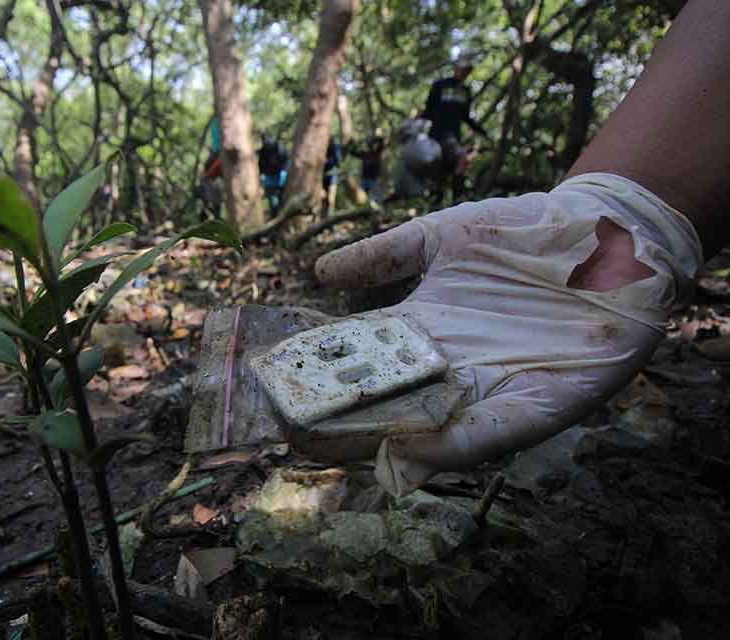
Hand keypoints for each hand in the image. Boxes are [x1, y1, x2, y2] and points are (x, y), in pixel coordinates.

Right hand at [315, 173, 701, 495]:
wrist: (604, 234)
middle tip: (300, 438)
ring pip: (436, 427)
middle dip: (347, 424)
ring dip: (391, 444)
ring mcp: (495, 387)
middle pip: (392, 403)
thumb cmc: (522, 231)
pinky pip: (497, 431)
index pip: (366, 362)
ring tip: (347, 455)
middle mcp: (453, 367)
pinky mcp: (543, 403)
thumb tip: (320, 271)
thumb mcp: (442, 235)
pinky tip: (419, 452)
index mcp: (425, 331)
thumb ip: (385, 254)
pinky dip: (459, 445)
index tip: (283, 387)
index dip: (327, 376)